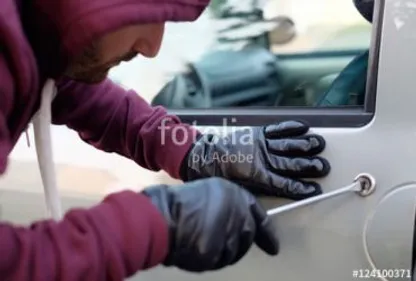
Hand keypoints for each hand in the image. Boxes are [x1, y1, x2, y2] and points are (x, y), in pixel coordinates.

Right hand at [141, 177, 277, 271]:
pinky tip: (193, 246)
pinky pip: (215, 261)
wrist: (162, 215)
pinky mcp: (214, 255)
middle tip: (217, 237)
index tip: (273, 247)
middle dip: (236, 241)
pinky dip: (207, 258)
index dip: (267, 233)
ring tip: (200, 237)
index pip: (259, 216)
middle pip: (246, 237)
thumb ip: (229, 205)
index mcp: (236, 196)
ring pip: (232, 253)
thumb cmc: (181, 201)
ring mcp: (227, 237)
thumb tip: (240, 222)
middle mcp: (237, 216)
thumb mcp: (210, 191)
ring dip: (221, 250)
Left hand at [180, 120, 329, 199]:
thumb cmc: (221, 176)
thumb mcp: (240, 189)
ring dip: (305, 144)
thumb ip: (260, 190)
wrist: (205, 157)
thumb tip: (278, 194)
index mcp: (259, 177)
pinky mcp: (257, 133)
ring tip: (320, 144)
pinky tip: (303, 127)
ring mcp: (261, 145)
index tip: (314, 189)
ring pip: (288, 145)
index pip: (285, 184)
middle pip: (291, 164)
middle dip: (309, 166)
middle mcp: (263, 160)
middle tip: (323, 167)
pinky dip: (291, 127)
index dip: (301, 188)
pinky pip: (277, 129)